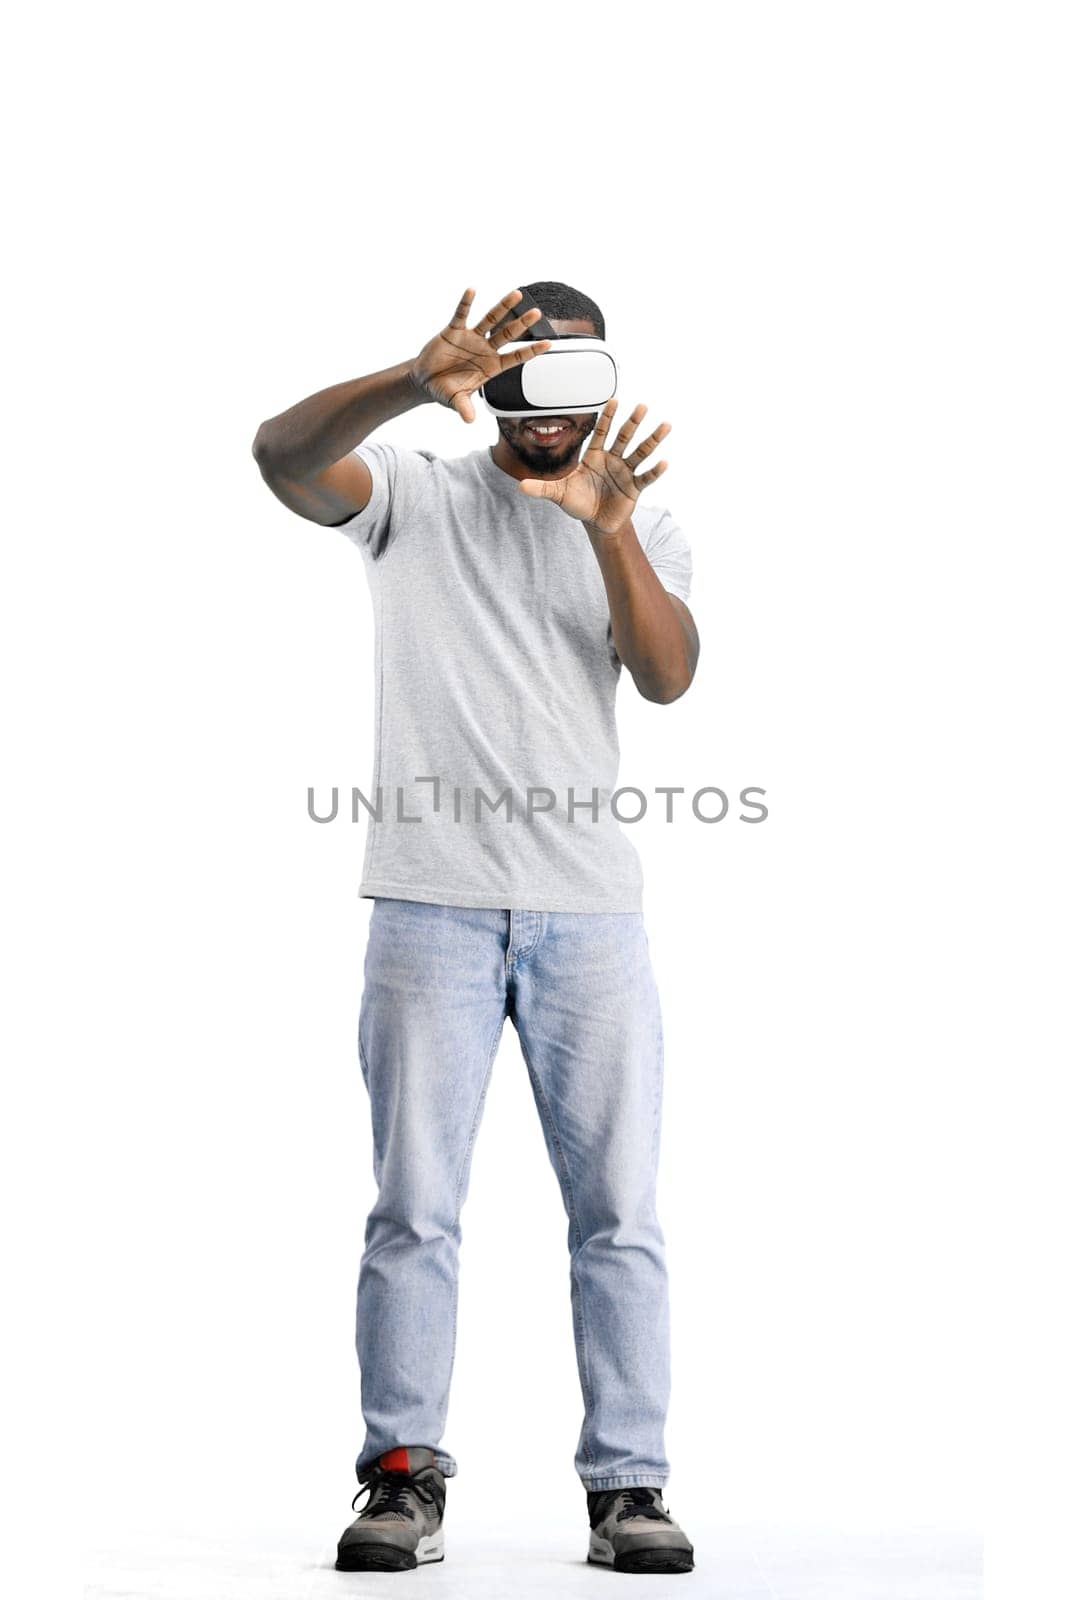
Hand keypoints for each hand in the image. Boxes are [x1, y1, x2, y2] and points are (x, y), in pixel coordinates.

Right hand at [409, 287, 551, 422]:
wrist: (425, 381)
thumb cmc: (445, 390)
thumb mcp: (454, 400)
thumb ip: (463, 407)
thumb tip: (469, 420)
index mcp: (490, 367)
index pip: (515, 357)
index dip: (531, 351)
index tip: (548, 344)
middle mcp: (485, 349)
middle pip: (507, 334)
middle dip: (521, 324)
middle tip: (536, 313)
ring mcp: (471, 338)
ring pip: (491, 319)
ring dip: (503, 307)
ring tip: (517, 294)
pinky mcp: (454, 330)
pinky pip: (461, 314)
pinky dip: (466, 303)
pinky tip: (472, 291)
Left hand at [517, 398, 670, 533]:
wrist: (596, 522)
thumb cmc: (578, 503)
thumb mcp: (559, 495)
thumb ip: (542, 489)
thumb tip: (520, 487)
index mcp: (594, 456)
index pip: (601, 432)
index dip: (607, 417)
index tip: (614, 400)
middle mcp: (612, 459)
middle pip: (624, 437)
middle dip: (632, 422)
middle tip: (642, 406)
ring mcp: (625, 472)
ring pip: (640, 452)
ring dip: (652, 440)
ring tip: (665, 425)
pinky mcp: (635, 488)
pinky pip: (646, 477)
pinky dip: (655, 471)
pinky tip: (664, 462)